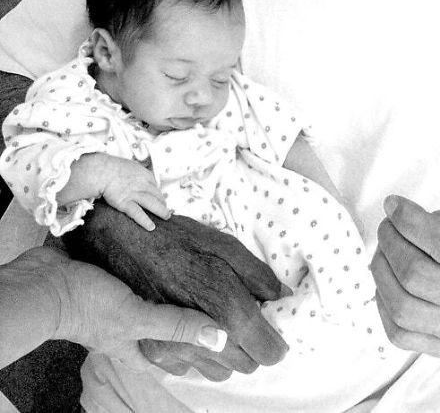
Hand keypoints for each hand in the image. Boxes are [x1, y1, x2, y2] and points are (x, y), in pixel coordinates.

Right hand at [8, 247, 226, 370]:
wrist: (44, 281)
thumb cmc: (87, 306)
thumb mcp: (136, 317)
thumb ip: (175, 325)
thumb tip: (219, 339)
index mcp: (127, 345)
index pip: (159, 359)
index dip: (181, 358)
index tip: (206, 349)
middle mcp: (119, 328)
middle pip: (152, 331)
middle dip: (173, 322)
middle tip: (200, 307)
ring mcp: (109, 304)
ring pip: (143, 302)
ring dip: (160, 291)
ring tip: (184, 277)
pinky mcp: (103, 279)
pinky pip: (129, 277)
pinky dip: (144, 270)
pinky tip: (156, 256)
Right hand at [64, 202, 288, 378]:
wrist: (115, 242)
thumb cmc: (171, 237)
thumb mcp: (223, 245)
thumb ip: (258, 276)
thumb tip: (282, 296)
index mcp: (226, 311)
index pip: (269, 352)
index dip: (275, 338)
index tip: (273, 322)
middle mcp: (202, 341)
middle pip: (246, 365)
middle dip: (252, 343)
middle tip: (247, 313)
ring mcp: (174, 351)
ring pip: (218, 371)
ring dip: (226, 351)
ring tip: (219, 316)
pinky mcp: (152, 353)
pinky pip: (188, 368)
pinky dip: (196, 352)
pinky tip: (192, 322)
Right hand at [101, 156, 170, 230]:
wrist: (101, 171)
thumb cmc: (111, 167)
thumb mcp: (129, 166)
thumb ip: (136, 173)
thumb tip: (138, 177)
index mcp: (144, 174)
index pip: (155, 186)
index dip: (158, 194)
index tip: (160, 199)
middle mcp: (142, 184)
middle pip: (157, 195)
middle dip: (163, 203)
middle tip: (167, 210)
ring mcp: (134, 194)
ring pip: (152, 203)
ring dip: (161, 211)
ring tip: (166, 217)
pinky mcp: (124, 203)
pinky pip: (138, 213)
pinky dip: (145, 220)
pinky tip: (151, 227)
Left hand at [371, 196, 439, 357]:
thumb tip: (401, 218)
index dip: (412, 223)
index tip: (393, 205)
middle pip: (420, 277)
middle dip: (391, 243)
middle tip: (387, 226)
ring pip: (405, 308)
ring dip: (382, 272)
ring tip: (383, 251)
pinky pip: (402, 336)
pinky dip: (383, 306)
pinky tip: (387, 283)